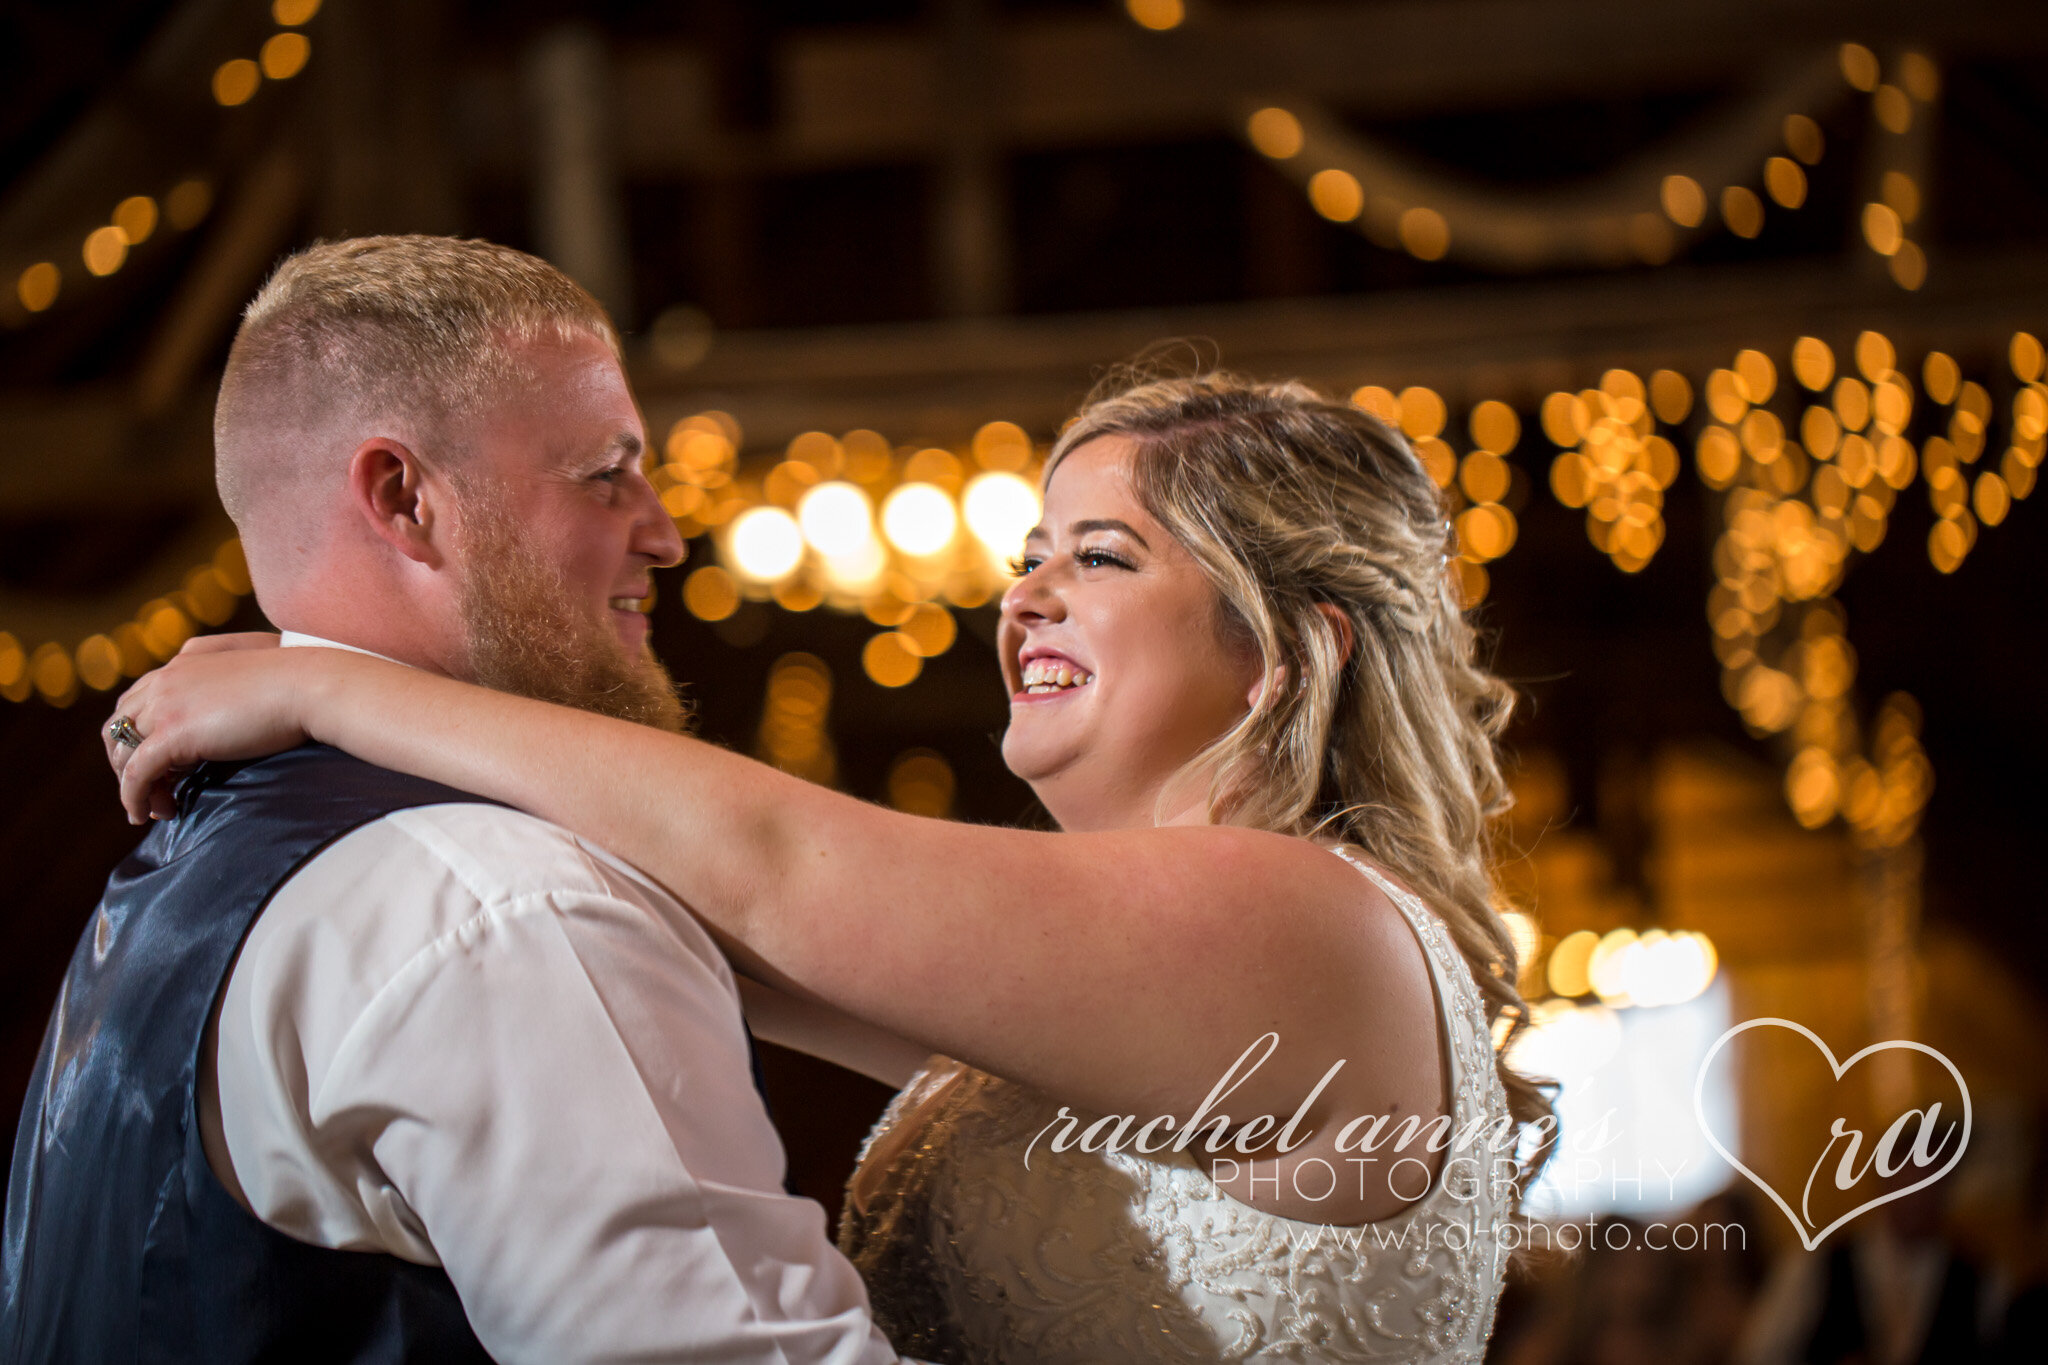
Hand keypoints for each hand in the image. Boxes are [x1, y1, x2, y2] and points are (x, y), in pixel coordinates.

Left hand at [106, 635, 311, 823]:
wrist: (310, 686)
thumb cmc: (301, 679)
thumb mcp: (258, 664)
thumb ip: (233, 671)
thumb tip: (237, 691)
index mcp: (184, 661)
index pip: (139, 700)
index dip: (140, 735)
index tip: (162, 763)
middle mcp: (166, 679)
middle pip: (119, 726)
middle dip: (126, 760)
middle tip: (154, 789)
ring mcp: (165, 705)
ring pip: (123, 751)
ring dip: (130, 784)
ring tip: (157, 807)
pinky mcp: (173, 733)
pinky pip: (136, 773)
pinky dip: (133, 797)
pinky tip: (144, 814)